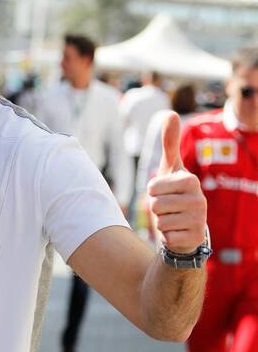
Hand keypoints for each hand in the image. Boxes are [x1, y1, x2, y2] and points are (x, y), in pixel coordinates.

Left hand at [147, 112, 206, 254]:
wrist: (186, 226)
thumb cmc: (174, 193)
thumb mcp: (170, 168)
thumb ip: (169, 143)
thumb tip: (171, 113)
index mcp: (191, 180)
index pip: (153, 187)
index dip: (153, 191)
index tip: (164, 191)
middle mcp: (199, 200)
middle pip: (155, 205)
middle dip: (156, 209)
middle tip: (168, 208)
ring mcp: (199, 220)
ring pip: (160, 222)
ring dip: (161, 222)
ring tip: (173, 218)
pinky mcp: (194, 238)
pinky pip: (166, 237)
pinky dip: (167, 236)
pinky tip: (177, 231)